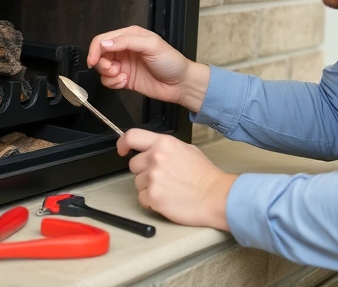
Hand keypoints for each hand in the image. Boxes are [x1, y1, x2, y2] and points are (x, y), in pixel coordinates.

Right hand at [87, 26, 209, 112]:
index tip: (93, 61)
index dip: (95, 49)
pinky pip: (108, 81)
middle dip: (102, 64)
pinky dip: (113, 83)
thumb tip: (105, 43)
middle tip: (114, 69)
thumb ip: (127, 41)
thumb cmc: (171, 61)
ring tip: (122, 77)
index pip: (104, 39)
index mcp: (130, 36)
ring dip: (108, 75)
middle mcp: (124, 49)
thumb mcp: (151, 45)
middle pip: (100, 54)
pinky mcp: (124, 79)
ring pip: (102, 69)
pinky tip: (125, 82)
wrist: (180, 84)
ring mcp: (124, 65)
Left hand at [117, 129, 237, 230]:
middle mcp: (156, 158)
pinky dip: (151, 201)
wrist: (216, 196)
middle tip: (162, 177)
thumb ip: (165, 147)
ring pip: (137, 183)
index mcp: (164, 143)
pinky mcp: (153, 197)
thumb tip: (151, 149)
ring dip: (149, 187)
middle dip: (144, 171)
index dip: (122, 143)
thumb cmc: (205, 176)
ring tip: (168, 189)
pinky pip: (142, 199)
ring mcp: (153, 178)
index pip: (132, 136)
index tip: (121, 149)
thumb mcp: (187, 149)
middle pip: (133, 164)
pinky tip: (167, 198)